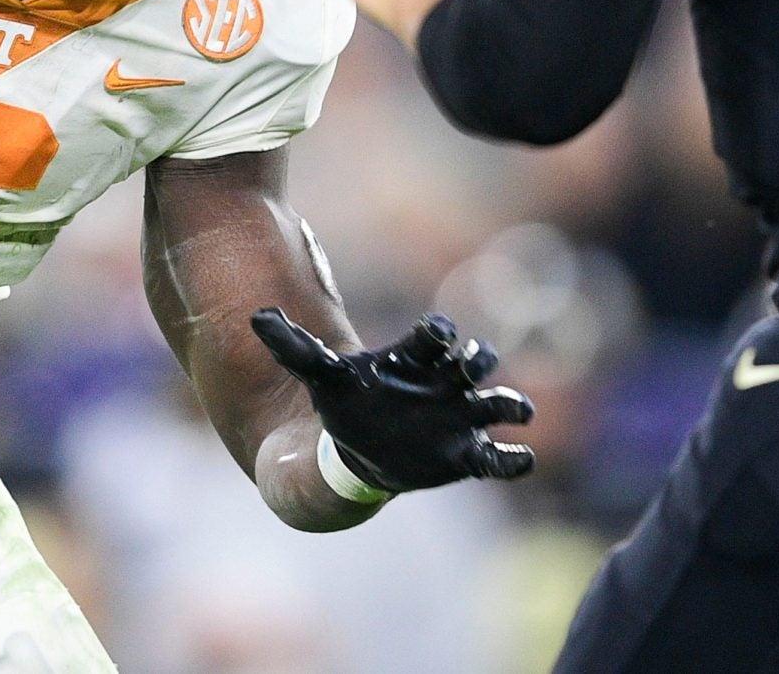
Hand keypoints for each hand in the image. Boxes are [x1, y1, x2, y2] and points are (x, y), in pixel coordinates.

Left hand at [252, 308, 534, 492]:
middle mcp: (445, 384)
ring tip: (519, 411)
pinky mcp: (466, 455)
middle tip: (473, 364)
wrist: (359, 452)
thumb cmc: (347, 404)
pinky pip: (499, 458)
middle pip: (473, 362)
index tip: (440, 333)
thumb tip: (257, 318)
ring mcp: (460, 418)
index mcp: (414, 360)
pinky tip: (521, 459)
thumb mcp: (322, 378)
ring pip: (497, 404)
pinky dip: (515, 460)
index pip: (434, 337)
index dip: (440, 332)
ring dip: (511, 404)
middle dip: (478, 359)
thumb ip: (296, 349)